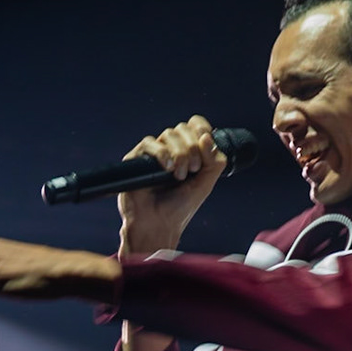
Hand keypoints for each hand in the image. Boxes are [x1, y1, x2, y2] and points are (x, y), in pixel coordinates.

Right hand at [117, 114, 226, 256]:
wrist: (158, 224)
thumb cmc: (180, 208)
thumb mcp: (206, 184)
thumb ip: (214, 161)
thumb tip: (206, 136)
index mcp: (188, 152)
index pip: (194, 126)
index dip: (201, 128)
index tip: (206, 142)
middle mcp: (170, 150)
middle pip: (183, 129)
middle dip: (192, 148)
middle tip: (193, 169)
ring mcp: (153, 154)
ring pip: (168, 134)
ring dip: (179, 154)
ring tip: (178, 176)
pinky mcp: (137, 159)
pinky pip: (150, 143)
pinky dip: (162, 154)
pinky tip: (167, 169)